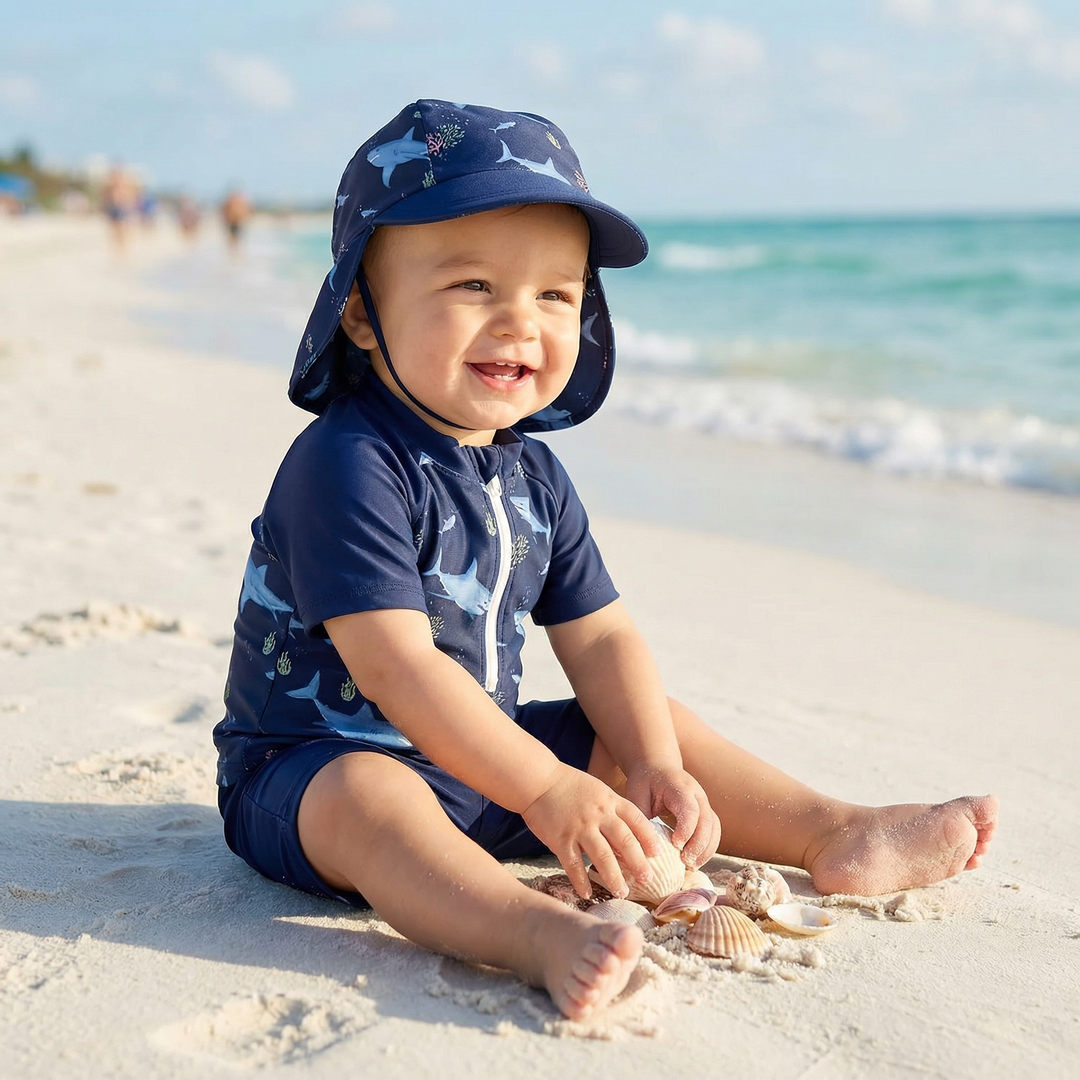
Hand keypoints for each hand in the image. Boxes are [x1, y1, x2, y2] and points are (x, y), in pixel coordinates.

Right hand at [522, 764, 662, 898]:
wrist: (538, 780)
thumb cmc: (569, 785)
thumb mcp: (597, 790)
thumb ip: (612, 809)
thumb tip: (628, 833)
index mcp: (610, 801)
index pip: (637, 820)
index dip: (649, 838)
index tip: (658, 854)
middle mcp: (598, 815)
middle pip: (624, 841)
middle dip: (638, 863)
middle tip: (647, 880)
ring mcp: (579, 828)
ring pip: (602, 856)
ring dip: (614, 877)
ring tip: (622, 893)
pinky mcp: (560, 839)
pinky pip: (573, 864)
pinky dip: (580, 881)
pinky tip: (586, 893)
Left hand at [625, 761, 720, 868]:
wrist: (658, 766)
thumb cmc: (645, 780)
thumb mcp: (637, 793)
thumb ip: (641, 816)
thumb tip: (642, 844)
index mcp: (679, 786)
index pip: (690, 809)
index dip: (686, 829)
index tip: (676, 845)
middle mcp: (697, 794)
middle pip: (707, 821)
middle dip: (699, 845)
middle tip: (685, 862)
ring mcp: (704, 803)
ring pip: (714, 828)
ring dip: (706, 849)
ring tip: (691, 866)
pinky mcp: (706, 812)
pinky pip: (714, 831)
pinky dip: (708, 848)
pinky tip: (695, 861)